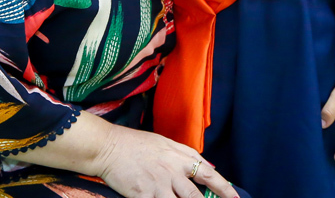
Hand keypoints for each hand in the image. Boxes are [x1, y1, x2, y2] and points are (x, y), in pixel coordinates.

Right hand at [94, 124, 239, 197]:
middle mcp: (171, 172)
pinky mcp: (143, 195)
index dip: (224, 188)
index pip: (208, 174)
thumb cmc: (137, 144)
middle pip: (195, 196)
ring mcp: (157, 185)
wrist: (110, 147)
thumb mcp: (166, 143)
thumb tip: (209, 168)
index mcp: (179, 158)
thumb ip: (187, 156)